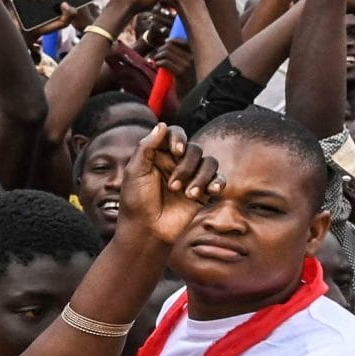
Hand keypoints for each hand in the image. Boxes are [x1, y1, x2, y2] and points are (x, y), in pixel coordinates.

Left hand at [115, 123, 221, 248]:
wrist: (147, 230)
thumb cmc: (136, 201)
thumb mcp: (134, 172)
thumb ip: (146, 147)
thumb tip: (162, 125)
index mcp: (159, 155)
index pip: (175, 134)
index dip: (179, 138)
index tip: (176, 151)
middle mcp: (176, 163)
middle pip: (194, 148)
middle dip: (186, 166)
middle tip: (173, 186)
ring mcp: (191, 177)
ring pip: (209, 162)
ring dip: (200, 177)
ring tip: (187, 194)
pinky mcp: (203, 191)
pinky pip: (219, 179)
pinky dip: (217, 183)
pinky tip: (210, 191)